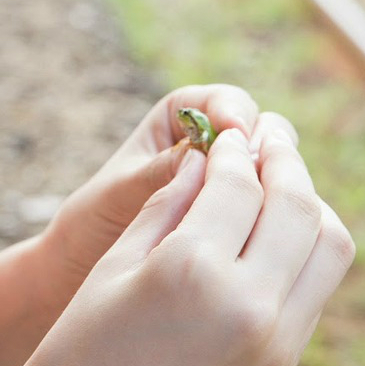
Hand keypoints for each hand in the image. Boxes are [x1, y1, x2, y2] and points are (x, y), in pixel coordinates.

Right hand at [8, 122, 355, 365]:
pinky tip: (277, 238)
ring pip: (327, 248)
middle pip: (297, 205)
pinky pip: (314, 292)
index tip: (225, 131)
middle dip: (284, 160)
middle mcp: (247, 304)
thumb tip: (203, 164)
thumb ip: (162, 213)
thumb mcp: (108, 275)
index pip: (238, 183)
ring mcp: (274, 343)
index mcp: (192, 270)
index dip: (233, 148)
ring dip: (309, 204)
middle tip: (268, 135)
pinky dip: (307, 251)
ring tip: (280, 181)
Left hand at [41, 81, 267, 309]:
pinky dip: (273, 217)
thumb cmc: (97, 219)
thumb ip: (159, 171)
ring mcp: (233, 181)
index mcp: (181, 116)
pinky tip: (264, 236)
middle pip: (264, 131)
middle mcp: (214, 143)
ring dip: (273, 187)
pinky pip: (272, 209)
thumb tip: (200, 154)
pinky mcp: (244, 217)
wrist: (89, 264)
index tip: (235, 134)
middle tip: (257, 174)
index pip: (226, 102)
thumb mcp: (122, 192)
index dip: (236, 114)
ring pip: (275, 172)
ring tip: (259, 209)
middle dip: (265, 150)